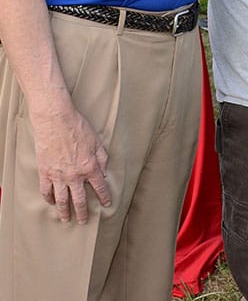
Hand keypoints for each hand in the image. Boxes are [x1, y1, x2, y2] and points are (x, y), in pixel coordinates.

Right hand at [32, 106, 110, 223]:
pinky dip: (49, 198)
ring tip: (66, 219)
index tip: (106, 204)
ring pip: (61, 200)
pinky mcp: (45, 172)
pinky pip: (46, 190)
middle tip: (83, 221)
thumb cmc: (78, 127)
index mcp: (90, 166)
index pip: (100, 187)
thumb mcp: (97, 141)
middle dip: (82, 212)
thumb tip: (104, 173)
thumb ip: (102, 158)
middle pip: (79, 199)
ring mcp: (58, 175)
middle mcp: (74, 175)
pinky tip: (51, 202)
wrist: (56, 121)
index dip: (104, 197)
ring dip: (64, 211)